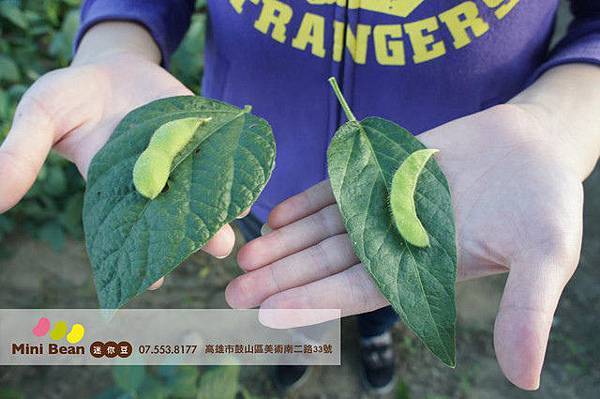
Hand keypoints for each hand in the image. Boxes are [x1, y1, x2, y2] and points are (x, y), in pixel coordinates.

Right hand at [0, 22, 236, 287]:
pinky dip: (236, 168)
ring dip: (223, 208)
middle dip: (197, 234)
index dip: (141, 256)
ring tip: (238, 223)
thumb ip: (21, 153)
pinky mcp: (205, 141)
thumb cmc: (72, 97)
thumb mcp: (41, 115)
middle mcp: (156, 185)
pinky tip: (251, 180)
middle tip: (217, 247)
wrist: (112, 68)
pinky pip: (224, 158)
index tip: (155, 281)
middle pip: (179, 218)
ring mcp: (184, 164)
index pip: (132, 234)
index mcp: (118, 193)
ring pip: (206, 194)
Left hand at [226, 103, 585, 388]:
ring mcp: (385, 208)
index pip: (360, 292)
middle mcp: (396, 243)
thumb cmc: (544, 203)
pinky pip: (336, 191)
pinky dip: (306, 203)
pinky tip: (276, 216)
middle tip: (235, 293)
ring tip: (246, 257)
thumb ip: (529, 311)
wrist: (535, 146)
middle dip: (284, 278)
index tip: (271, 313)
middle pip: (329, 266)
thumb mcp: (544, 257)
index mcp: (424, 271)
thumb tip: (525, 378)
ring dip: (285, 244)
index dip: (317, 301)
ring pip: (325, 230)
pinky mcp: (382, 174)